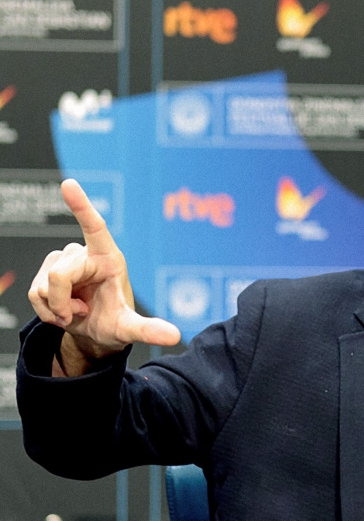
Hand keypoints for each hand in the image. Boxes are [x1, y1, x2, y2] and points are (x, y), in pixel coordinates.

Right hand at [28, 179, 180, 373]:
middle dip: (61, 302)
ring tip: (75, 312)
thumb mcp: (130, 329)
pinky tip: (62, 311)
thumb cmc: (115, 323)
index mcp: (109, 258)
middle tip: (78, 315)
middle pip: (57, 275)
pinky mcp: (47, 271)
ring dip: (54, 308)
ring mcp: (64, 261)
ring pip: (42, 286)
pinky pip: (33, 292)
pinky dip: (45, 310)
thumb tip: (174, 336)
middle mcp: (86, 255)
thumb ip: (149, 331)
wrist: (95, 333)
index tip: (69, 184)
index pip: (94, 227)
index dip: (81, 206)